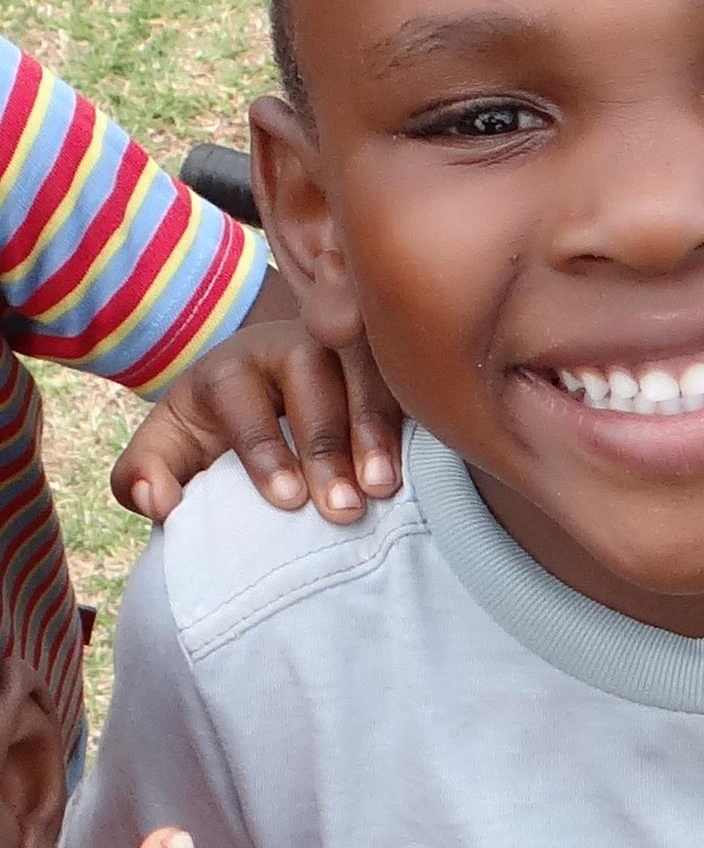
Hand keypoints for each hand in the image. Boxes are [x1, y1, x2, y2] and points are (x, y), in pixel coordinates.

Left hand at [111, 310, 401, 525]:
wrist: (265, 381)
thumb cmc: (217, 426)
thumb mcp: (168, 447)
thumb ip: (141, 477)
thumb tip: (158, 504)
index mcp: (228, 364)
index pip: (244, 398)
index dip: (265, 450)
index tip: (287, 501)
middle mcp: (287, 340)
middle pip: (311, 377)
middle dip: (327, 446)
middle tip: (342, 509)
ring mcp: (342, 339)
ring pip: (363, 367)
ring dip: (377, 429)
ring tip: (384, 488)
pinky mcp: (384, 349)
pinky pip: (402, 370)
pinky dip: (411, 412)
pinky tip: (419, 456)